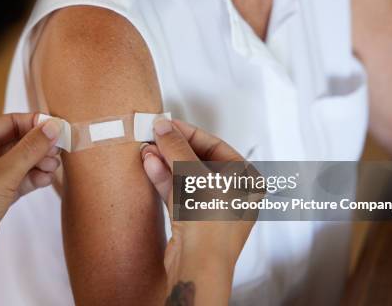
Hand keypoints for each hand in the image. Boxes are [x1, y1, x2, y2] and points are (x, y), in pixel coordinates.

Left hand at [0, 113, 63, 305]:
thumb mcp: (4, 174)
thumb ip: (30, 149)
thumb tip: (53, 126)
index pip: (10, 122)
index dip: (35, 124)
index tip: (59, 129)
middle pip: (17, 141)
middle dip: (39, 146)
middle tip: (58, 153)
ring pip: (20, 161)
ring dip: (38, 163)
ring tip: (52, 170)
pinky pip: (18, 179)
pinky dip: (32, 178)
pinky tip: (45, 180)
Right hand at [140, 118, 254, 305]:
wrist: (198, 268)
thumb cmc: (211, 227)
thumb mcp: (194, 177)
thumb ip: (176, 149)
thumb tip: (163, 127)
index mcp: (245, 180)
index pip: (214, 146)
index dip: (188, 133)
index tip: (166, 124)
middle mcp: (231, 193)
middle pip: (197, 160)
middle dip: (172, 148)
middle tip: (152, 135)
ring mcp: (210, 207)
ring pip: (184, 175)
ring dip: (164, 162)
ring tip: (146, 149)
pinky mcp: (192, 220)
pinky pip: (176, 191)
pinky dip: (163, 178)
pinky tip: (148, 165)